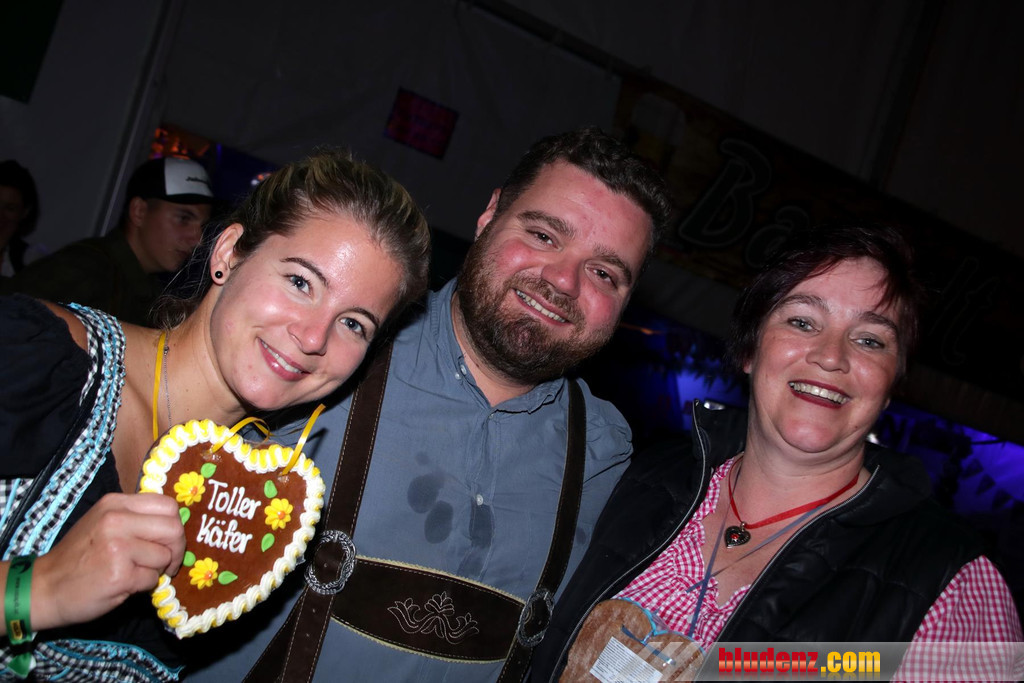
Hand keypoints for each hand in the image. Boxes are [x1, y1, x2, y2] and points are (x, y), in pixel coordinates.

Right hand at [25, 492, 184, 630]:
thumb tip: (176, 526)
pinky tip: (123, 584)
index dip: (175, 526)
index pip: (168, 506)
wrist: (44, 587)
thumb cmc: (79, 557)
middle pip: (173, 529)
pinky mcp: (119, 574)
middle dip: (176, 550)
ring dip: (156, 570)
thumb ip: (136, 519)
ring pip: (165, 556)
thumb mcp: (103, 524)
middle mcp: (116, 520)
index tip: (168, 542)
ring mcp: (117, 546)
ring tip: (133, 573)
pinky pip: (152, 579)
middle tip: (166, 564)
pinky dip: (143, 586)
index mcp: (115, 504)